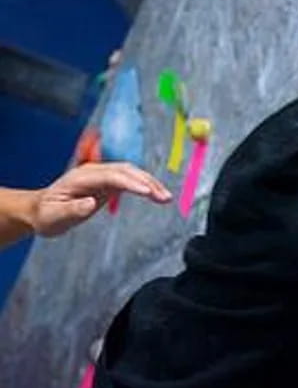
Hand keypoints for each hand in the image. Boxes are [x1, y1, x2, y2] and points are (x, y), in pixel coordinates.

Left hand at [31, 162, 171, 236]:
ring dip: (150, 183)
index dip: (131, 183)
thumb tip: (91, 203)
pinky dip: (145, 186)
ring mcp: (101, 175)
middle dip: (147, 182)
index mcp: (81, 177)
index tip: (148, 193)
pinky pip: (130, 180)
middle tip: (164, 197)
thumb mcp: (55, 217)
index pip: (112, 176)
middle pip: (126, 171)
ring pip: (131, 173)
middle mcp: (92, 172)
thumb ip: (73, 209)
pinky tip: (156, 195)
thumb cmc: (46, 215)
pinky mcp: (107, 182)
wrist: (41, 211)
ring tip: (166, 197)